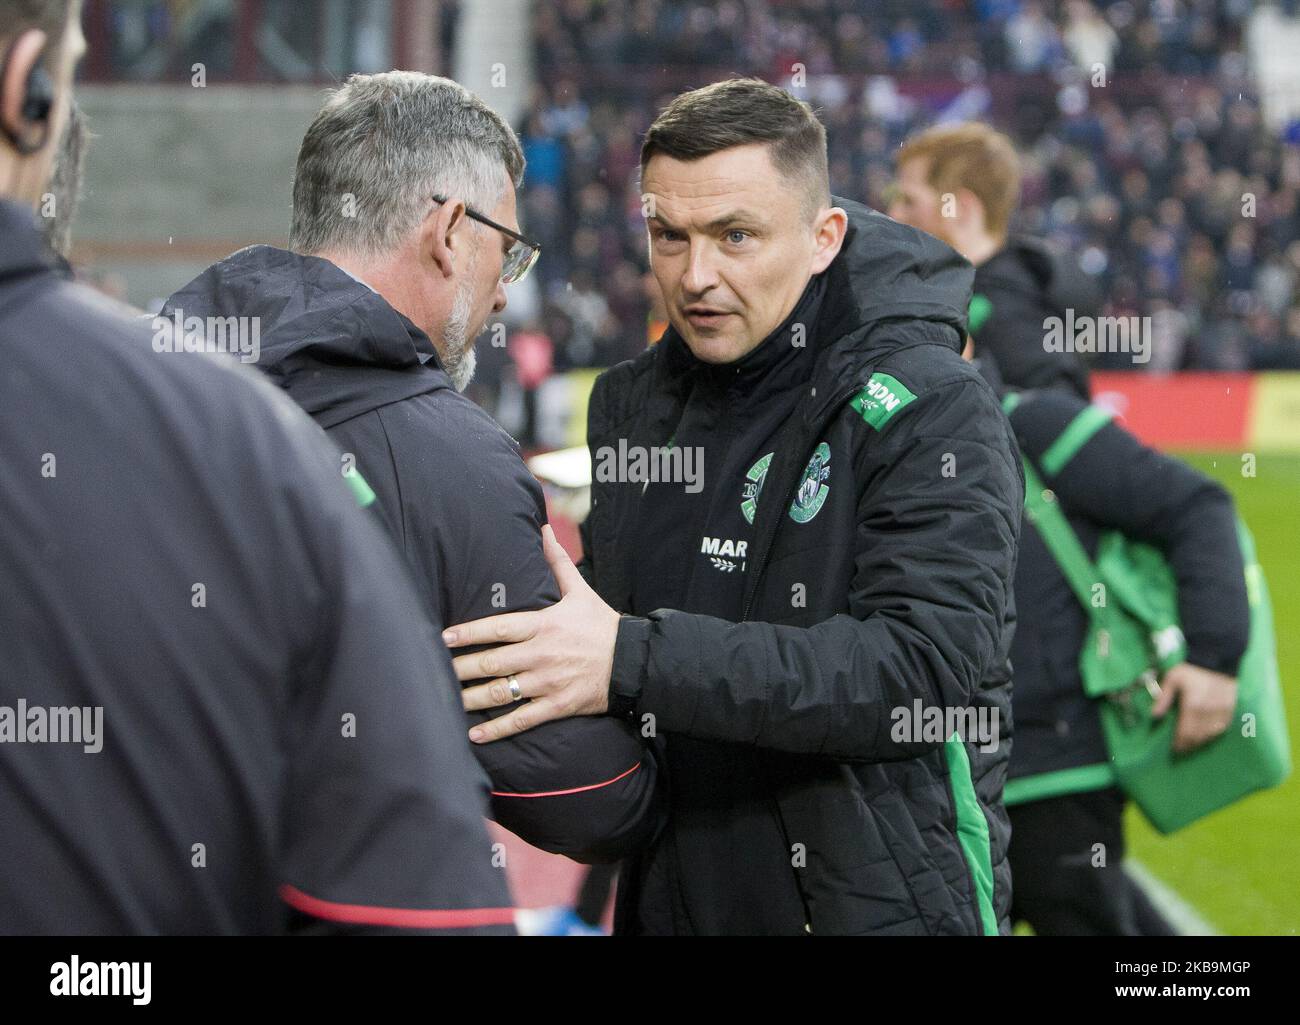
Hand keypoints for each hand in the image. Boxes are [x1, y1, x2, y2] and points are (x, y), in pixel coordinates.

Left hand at [442, 525, 619, 742]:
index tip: (443, 637)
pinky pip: (523, 719)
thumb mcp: (580, 591)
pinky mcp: (558, 706)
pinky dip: (498, 729)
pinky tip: (475, 735)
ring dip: (471, 698)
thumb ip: (557, 562)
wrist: (633, 662)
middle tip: (433, 670)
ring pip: (502, 692)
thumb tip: (543, 529)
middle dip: (460, 668)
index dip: (468, 633)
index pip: (498, 627)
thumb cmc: (603, 626)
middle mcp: (542, 654)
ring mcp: (549, 682)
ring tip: (447, 701)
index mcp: (544, 625)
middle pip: (492, 662)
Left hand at [1151, 662, 1237, 753]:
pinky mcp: (1231, 709)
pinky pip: (1222, 728)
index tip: (1174, 749)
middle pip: (1198, 736)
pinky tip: (1207, 735)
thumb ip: (1163, 698)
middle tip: (1181, 749)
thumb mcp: (1172, 679)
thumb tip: (1154, 716)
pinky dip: (1213, 734)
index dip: (1180, 743)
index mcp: (1192, 707)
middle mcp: (1208, 713)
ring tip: (1192, 744)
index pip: (1185, 733)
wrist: (1217, 659)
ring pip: (1211, 734)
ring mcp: (1221, 712)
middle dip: (1189, 745)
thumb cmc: (1191, 669)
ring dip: (1200, 741)